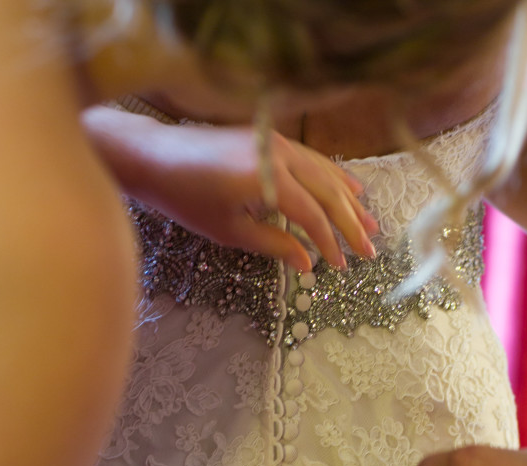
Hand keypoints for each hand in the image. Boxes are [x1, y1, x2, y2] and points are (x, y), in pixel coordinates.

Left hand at [84, 108, 377, 271]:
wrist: (156, 156)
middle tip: (370, 250)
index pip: (313, 216)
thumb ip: (274, 244)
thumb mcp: (230, 231)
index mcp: (268, 179)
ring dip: (349, 198)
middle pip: (327, 192)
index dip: (330, 243)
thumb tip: (308, 263)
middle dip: (350, 223)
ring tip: (370, 222)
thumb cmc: (187, 199)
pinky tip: (350, 187)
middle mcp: (279, 154)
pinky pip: (312, 158)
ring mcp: (276, 142)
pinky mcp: (270, 138)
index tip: (340, 267)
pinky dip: (333, 175)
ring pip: (325, 172)